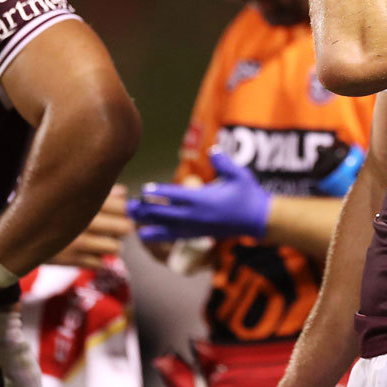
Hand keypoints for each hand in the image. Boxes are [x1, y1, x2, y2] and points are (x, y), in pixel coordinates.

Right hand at [48, 185, 133, 269]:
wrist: (15, 232)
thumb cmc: (47, 208)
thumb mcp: (69, 194)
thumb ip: (97, 193)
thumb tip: (124, 193)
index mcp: (85, 199)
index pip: (124, 206)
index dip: (124, 210)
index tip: (117, 212)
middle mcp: (85, 220)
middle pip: (126, 228)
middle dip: (122, 229)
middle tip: (113, 228)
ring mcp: (79, 242)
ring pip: (116, 248)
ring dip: (111, 246)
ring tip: (101, 242)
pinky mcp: (72, 260)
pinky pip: (101, 264)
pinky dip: (97, 261)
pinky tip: (88, 253)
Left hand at [128, 151, 270, 241]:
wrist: (257, 220)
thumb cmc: (249, 194)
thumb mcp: (240, 175)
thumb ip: (224, 163)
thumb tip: (213, 150)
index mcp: (204, 200)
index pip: (177, 196)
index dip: (160, 193)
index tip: (145, 191)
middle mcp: (197, 216)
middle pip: (166, 213)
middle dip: (147, 210)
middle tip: (129, 205)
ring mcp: (196, 227)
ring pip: (166, 227)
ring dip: (148, 224)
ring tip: (132, 221)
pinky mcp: (198, 234)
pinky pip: (174, 236)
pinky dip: (158, 235)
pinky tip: (145, 234)